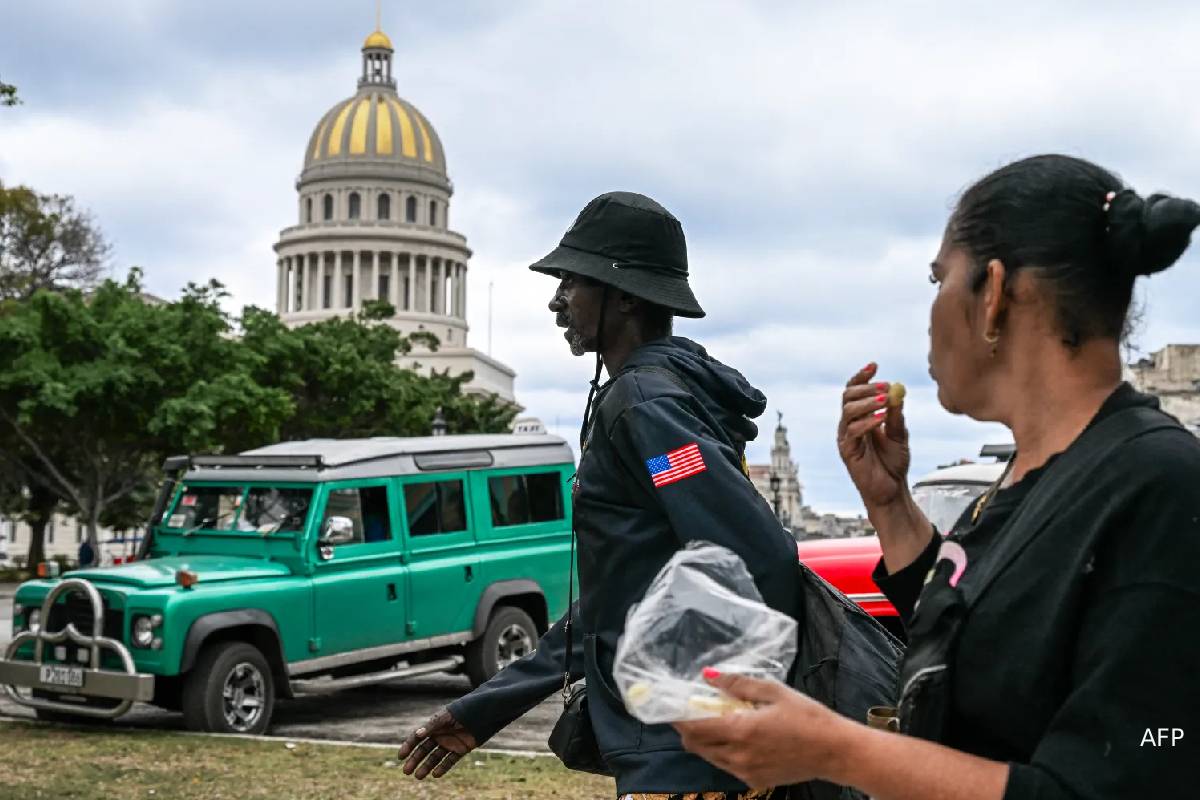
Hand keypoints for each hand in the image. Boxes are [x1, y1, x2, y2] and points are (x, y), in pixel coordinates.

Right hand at [397, 708, 477, 779]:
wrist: (483, 713)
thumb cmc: (462, 711)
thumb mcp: (445, 718)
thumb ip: (431, 726)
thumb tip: (417, 734)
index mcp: (434, 726)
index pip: (417, 737)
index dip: (408, 746)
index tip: (400, 756)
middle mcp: (441, 735)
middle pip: (424, 750)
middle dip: (415, 760)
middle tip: (406, 771)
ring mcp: (450, 743)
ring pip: (435, 757)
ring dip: (426, 766)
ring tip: (418, 776)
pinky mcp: (461, 749)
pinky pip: (450, 760)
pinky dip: (443, 768)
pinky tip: (435, 774)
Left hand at [673, 671, 851, 787]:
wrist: (835, 752)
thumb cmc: (808, 717)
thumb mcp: (774, 692)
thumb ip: (738, 684)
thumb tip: (708, 676)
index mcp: (740, 731)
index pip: (694, 729)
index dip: (678, 718)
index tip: (672, 705)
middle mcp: (737, 756)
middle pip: (696, 746)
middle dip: (688, 729)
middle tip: (694, 711)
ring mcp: (745, 772)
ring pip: (709, 758)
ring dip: (706, 741)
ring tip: (718, 722)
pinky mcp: (755, 782)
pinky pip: (727, 767)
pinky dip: (724, 753)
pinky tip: (739, 738)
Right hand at [838, 363, 910, 510]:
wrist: (892, 490)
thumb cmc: (893, 464)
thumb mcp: (899, 435)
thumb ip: (895, 415)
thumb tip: (897, 392)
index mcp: (860, 418)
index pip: (854, 391)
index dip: (862, 377)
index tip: (875, 365)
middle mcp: (849, 425)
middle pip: (848, 397)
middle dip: (865, 388)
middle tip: (884, 387)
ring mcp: (847, 438)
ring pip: (848, 411)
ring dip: (866, 402)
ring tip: (884, 401)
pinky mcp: (847, 451)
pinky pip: (853, 431)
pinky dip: (867, 422)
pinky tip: (881, 420)